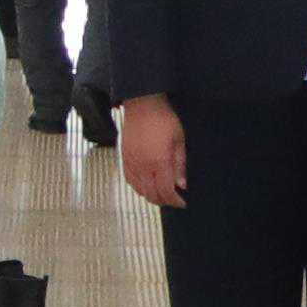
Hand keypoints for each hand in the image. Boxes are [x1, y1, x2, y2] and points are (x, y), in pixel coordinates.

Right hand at [118, 96, 190, 210]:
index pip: (166, 191)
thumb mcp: (179, 140)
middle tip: (174, 200)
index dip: (175, 201)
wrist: (142, 105)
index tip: (182, 202)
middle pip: (152, 195)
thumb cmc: (163, 119)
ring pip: (140, 190)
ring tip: (161, 195)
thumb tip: (182, 184)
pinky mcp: (124, 159)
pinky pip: (130, 181)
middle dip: (164, 201)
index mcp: (159, 161)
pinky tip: (146, 186)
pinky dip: (139, 188)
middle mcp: (143, 166)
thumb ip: (180, 164)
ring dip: (151, 196)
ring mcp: (132, 163)